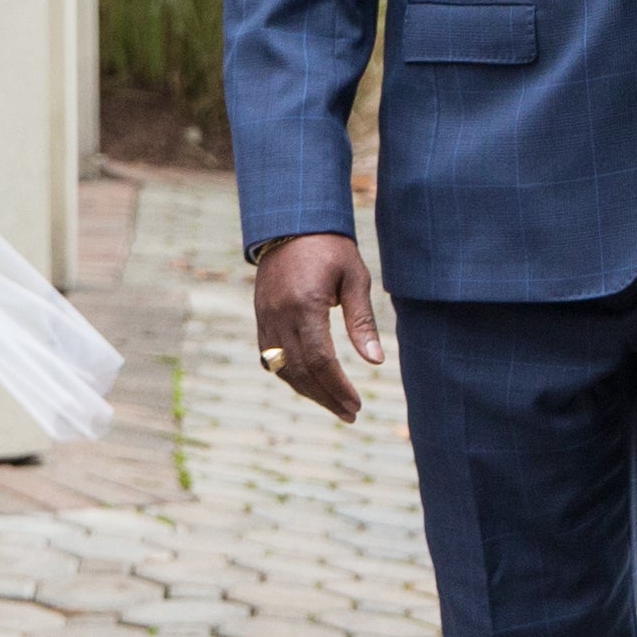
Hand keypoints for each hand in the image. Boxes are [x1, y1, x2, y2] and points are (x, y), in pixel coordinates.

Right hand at [255, 231, 383, 420]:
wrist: (292, 223)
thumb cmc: (331, 248)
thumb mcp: (354, 278)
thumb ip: (362, 322)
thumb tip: (375, 361)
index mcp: (305, 304)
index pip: (319, 360)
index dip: (338, 387)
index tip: (356, 404)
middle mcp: (279, 315)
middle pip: (299, 371)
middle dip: (325, 397)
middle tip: (350, 414)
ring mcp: (265, 317)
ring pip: (281, 368)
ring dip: (307, 391)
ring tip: (334, 405)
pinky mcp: (260, 317)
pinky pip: (270, 357)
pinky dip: (290, 375)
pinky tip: (310, 385)